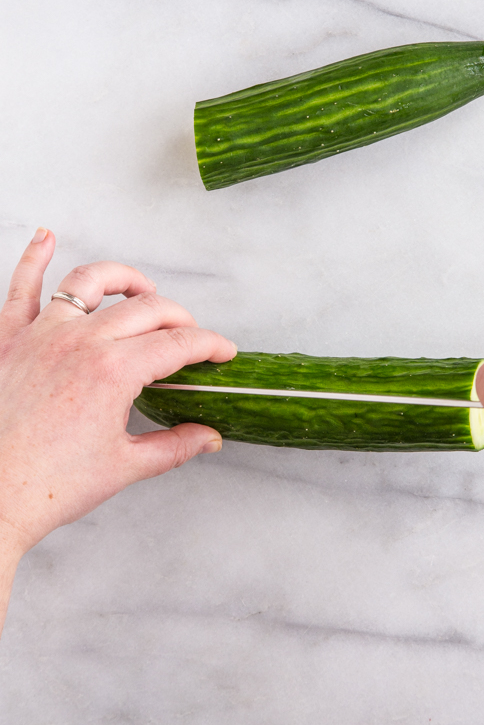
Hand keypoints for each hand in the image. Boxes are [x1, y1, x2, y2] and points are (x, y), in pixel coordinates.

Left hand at [0, 229, 235, 627]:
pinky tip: (45, 237)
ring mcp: (42, 335)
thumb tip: (207, 438)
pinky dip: (33, 259)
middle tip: (190, 336)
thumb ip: (174, 447)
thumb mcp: (124, 467)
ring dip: (122, 278)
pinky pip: (21, 288)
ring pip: (89, 282)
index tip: (221, 351)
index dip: (209, 345)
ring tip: (141, 287)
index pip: (178, 344)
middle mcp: (80, 342)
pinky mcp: (8, 340)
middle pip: (146, 309)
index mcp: (114, 371)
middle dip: (179, 318)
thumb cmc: (45, 487)